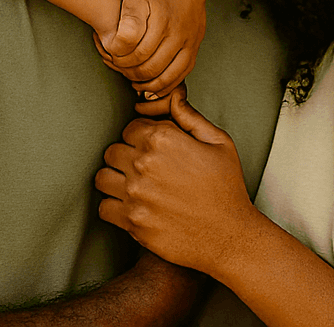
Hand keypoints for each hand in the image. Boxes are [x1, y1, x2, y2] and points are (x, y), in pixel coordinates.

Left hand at [95, 91, 257, 276]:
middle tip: (144, 170)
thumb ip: (190, 117)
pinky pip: (103, 208)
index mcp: (163, 139)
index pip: (130, 128)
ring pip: (102, 177)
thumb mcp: (219, 143)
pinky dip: (113, 208)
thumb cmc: (227, 188)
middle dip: (126, 157)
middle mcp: (143, 164)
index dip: (142, 137)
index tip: (154, 151)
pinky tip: (130, 207)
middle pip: (113, 151)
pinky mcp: (132, 222)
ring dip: (114, 180)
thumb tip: (173, 95)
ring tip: (133, 187)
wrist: (230, 237)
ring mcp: (135, 194)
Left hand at [97, 0, 206, 97]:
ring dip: (147, 84)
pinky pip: (181, 76)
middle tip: (120, 69)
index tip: (111, 55)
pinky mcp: (195, 49)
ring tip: (133, 82)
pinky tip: (151, 87)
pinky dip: (165, 86)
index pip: (136, 53)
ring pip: (167, 77)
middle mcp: (178, 35)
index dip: (120, 59)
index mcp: (161, 22)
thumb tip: (118, 46)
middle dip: (130, 72)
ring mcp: (189, 44)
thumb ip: (127, 21)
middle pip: (150, 67)